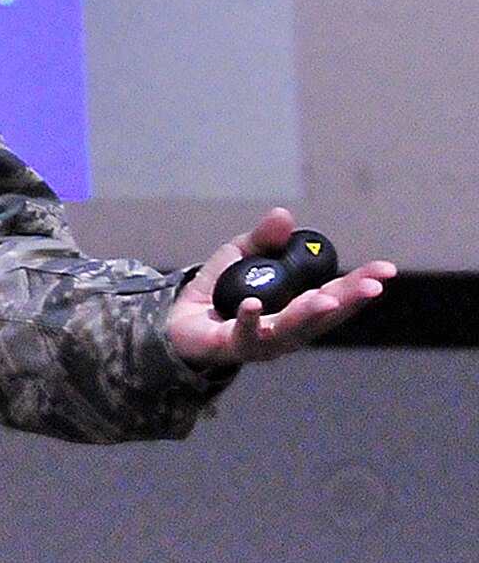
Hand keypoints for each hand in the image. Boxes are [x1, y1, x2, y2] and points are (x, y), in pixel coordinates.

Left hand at [167, 207, 396, 365]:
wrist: (176, 324)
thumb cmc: (218, 292)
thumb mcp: (240, 256)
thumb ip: (262, 239)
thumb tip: (283, 215)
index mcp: (297, 307)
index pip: (336, 295)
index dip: (360, 284)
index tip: (386, 270)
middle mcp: (288, 329)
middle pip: (324, 316)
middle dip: (349, 300)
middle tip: (373, 287)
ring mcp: (264, 342)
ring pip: (291, 330)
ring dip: (309, 315)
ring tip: (327, 300)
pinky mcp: (233, 347)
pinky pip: (244, 335)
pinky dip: (251, 320)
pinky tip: (255, 306)